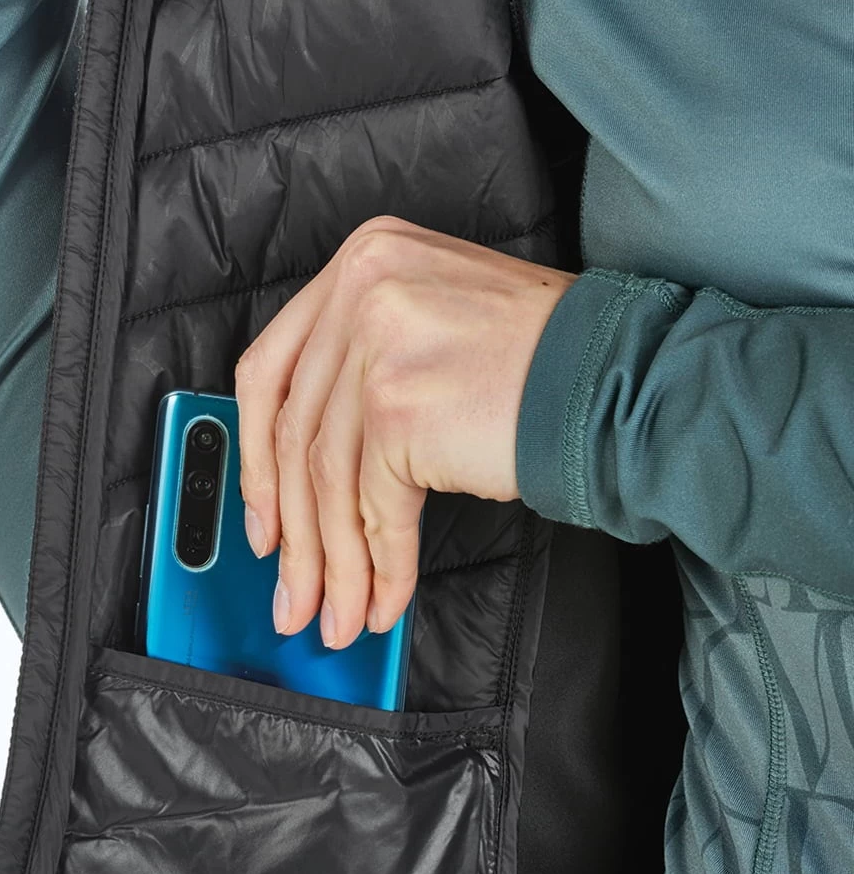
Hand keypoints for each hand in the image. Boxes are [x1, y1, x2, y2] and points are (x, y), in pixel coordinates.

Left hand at [235, 216, 576, 650]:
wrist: (618, 370)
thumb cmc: (542, 354)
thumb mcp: (433, 320)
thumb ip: (363, 369)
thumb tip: (306, 480)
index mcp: (362, 258)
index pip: (272, 367)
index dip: (255, 454)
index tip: (262, 516)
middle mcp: (359, 288)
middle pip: (295, 431)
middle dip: (295, 530)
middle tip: (293, 590)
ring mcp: (376, 343)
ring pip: (328, 478)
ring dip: (336, 564)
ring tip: (339, 615)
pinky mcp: (399, 404)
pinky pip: (373, 506)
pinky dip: (380, 564)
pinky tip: (386, 598)